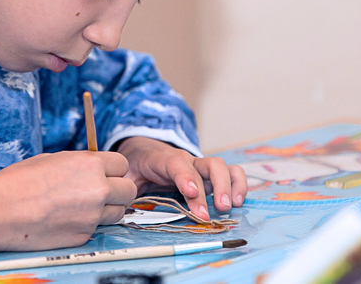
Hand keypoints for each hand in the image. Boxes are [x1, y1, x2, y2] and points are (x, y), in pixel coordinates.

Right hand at [0, 151, 136, 251]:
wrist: (0, 211)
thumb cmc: (18, 182)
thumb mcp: (51, 159)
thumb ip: (77, 163)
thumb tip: (89, 167)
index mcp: (90, 164)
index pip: (122, 164)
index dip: (112, 170)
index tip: (104, 174)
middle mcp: (98, 189)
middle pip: (128, 190)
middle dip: (118, 190)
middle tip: (101, 192)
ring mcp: (92, 215)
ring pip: (118, 213)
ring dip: (107, 209)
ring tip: (83, 207)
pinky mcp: (83, 236)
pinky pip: (96, 229)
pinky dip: (86, 225)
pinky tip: (66, 220)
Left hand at [115, 136, 246, 220]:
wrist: (145, 150)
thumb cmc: (138, 166)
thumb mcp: (127, 174)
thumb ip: (125, 185)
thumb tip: (120, 203)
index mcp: (164, 160)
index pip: (177, 165)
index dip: (186, 177)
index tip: (192, 192)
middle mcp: (187, 160)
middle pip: (208, 165)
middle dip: (216, 187)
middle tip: (219, 209)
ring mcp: (200, 166)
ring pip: (222, 167)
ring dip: (231, 185)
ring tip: (232, 206)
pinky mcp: (210, 175)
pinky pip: (231, 173)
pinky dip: (239, 184)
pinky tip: (239, 201)